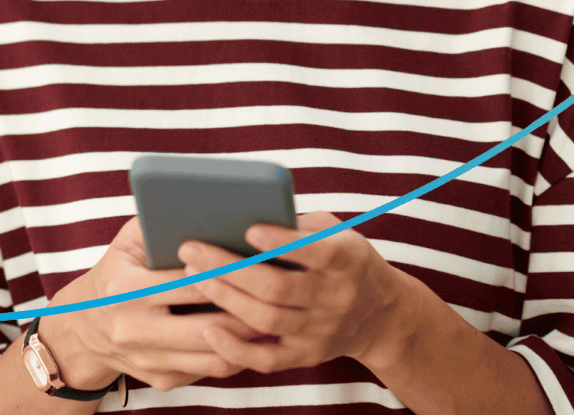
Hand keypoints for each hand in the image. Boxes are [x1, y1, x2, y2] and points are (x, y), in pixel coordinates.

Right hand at [38, 216, 267, 392]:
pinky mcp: (161, 379)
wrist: (85, 328)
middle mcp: (134, 329)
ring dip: (249, 340)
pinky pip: (208, 371)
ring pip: (213, 356)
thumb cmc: (117, 272)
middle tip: (279, 296)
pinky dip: (235, 354)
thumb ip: (159, 222)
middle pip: (207, 326)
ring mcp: (148, 360)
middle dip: (247, 312)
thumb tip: (202, 204)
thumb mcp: (127, 241)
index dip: (224, 274)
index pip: (187, 284)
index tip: (257, 263)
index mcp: (126, 290)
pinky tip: (254, 336)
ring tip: (275, 318)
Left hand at [177, 212, 409, 374]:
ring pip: (267, 320)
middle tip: (192, 250)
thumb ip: (300, 225)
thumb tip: (244, 212)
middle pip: (278, 288)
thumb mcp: (337, 233)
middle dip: (230, 268)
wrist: (381, 314)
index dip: (281, 242)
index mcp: (346, 259)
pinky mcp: (306, 356)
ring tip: (192, 276)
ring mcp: (321, 331)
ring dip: (225, 298)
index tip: (248, 229)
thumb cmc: (345, 260)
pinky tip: (208, 329)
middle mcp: (336, 297)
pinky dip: (235, 349)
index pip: (314, 251)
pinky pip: (267, 360)